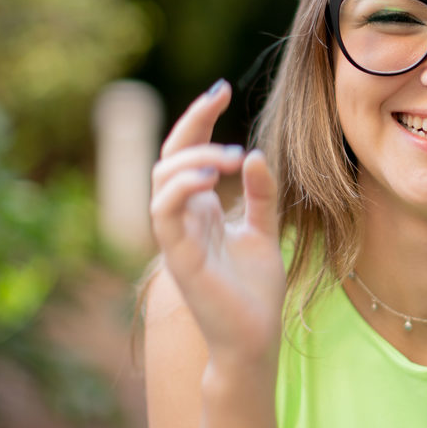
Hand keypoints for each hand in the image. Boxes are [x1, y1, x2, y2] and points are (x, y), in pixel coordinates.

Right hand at [149, 79, 284, 372]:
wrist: (255, 339)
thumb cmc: (256, 291)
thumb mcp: (265, 230)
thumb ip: (260, 194)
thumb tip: (254, 153)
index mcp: (201, 209)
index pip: (188, 152)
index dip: (198, 118)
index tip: (221, 88)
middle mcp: (183, 219)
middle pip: (169, 157)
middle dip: (191, 123)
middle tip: (220, 98)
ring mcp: (176, 237)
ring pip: (161, 181)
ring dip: (192, 158)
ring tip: (228, 156)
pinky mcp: (178, 258)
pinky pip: (164, 214)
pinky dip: (180, 189)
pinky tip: (209, 179)